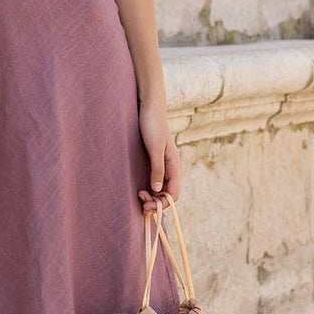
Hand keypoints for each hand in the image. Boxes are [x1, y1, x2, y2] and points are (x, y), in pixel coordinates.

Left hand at [136, 100, 180, 215]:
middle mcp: (171, 169)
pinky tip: (139, 189)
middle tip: (140, 204)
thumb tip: (157, 189)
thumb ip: (157, 168)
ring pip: (160, 189)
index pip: (173, 194)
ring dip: (152, 197)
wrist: (149, 108)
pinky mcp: (155, 162)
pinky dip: (149, 189)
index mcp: (175, 166)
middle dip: (156, 203)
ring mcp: (163, 166)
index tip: (147, 204)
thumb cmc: (153, 125)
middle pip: (167, 194)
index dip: (162, 203)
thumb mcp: (155, 148)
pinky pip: (155, 182)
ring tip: (139, 197)